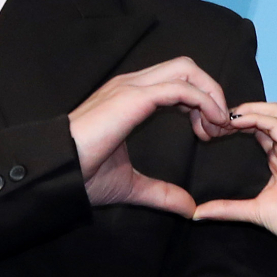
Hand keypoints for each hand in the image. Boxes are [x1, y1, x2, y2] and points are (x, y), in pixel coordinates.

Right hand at [69, 58, 232, 214]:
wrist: (58, 173)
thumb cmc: (83, 175)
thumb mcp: (131, 186)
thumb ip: (162, 193)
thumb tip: (189, 208)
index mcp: (131, 98)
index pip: (177, 83)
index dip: (200, 103)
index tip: (209, 134)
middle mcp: (132, 85)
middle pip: (187, 68)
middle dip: (211, 93)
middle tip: (219, 129)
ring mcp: (132, 87)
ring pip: (187, 70)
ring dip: (211, 95)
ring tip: (218, 127)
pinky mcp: (134, 97)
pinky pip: (181, 88)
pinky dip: (203, 101)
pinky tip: (211, 124)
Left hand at [193, 102, 276, 247]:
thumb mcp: (253, 211)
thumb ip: (227, 209)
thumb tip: (198, 213)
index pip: (258, 127)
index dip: (236, 124)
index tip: (213, 130)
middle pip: (265, 112)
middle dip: (239, 112)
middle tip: (213, 120)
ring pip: (271, 111)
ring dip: (246, 110)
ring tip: (222, 118)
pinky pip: (274, 123)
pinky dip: (254, 118)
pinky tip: (235, 123)